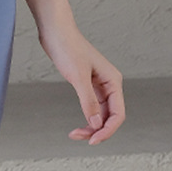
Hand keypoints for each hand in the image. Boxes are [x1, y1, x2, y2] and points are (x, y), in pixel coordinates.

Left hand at [39, 22, 124, 144]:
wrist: (54, 30)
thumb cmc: (67, 45)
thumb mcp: (78, 75)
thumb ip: (88, 101)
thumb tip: (96, 124)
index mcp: (113, 80)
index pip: (117, 114)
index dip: (107, 130)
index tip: (93, 140)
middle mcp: (109, 84)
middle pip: (110, 116)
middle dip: (97, 130)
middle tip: (80, 137)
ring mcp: (98, 84)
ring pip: (100, 114)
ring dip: (91, 126)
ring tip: (75, 134)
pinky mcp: (86, 84)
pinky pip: (92, 107)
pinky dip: (87, 118)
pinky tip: (79, 125)